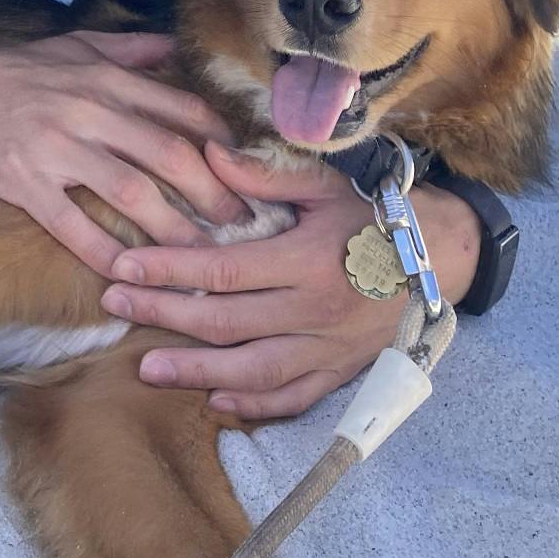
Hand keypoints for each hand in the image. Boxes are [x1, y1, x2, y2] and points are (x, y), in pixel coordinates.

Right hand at [0, 31, 246, 275]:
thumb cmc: (12, 71)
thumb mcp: (75, 46)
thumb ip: (130, 49)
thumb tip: (176, 46)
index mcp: (108, 80)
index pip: (185, 111)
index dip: (224, 145)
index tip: (246, 173)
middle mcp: (89, 111)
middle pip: (171, 155)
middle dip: (214, 195)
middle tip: (241, 224)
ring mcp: (57, 149)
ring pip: (132, 194)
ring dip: (174, 232)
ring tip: (200, 259)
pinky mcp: (25, 184)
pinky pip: (73, 226)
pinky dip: (104, 254)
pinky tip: (129, 276)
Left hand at [98, 142, 480, 418]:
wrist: (445, 259)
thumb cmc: (377, 215)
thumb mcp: (326, 185)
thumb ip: (265, 175)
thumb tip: (208, 154)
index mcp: (305, 260)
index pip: (222, 269)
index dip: (169, 268)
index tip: (123, 267)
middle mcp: (313, 311)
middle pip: (225, 322)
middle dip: (164, 315)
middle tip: (113, 308)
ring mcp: (328, 348)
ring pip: (253, 369)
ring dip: (197, 371)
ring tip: (148, 370)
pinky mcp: (342, 371)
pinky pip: (294, 397)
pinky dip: (256, 403)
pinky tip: (217, 399)